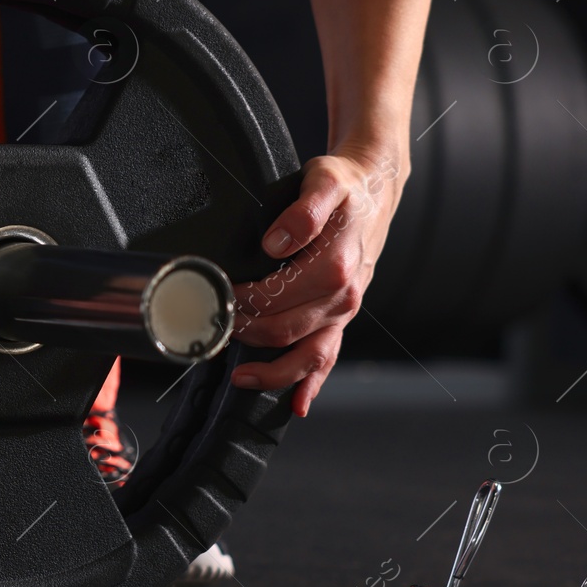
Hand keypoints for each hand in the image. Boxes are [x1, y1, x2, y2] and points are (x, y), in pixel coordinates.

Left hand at [229, 152, 402, 416]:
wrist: (373, 191)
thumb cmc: (344, 186)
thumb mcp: (323, 182)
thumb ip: (302, 213)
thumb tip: (275, 244)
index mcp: (335, 266)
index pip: (276, 297)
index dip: (242, 301)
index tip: (215, 298)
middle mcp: (342, 295)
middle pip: (284, 329)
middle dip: (245, 333)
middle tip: (213, 328)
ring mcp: (342, 310)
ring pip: (307, 355)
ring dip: (272, 371)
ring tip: (240, 377)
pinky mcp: (339, 317)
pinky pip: (327, 357)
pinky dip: (312, 384)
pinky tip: (296, 404)